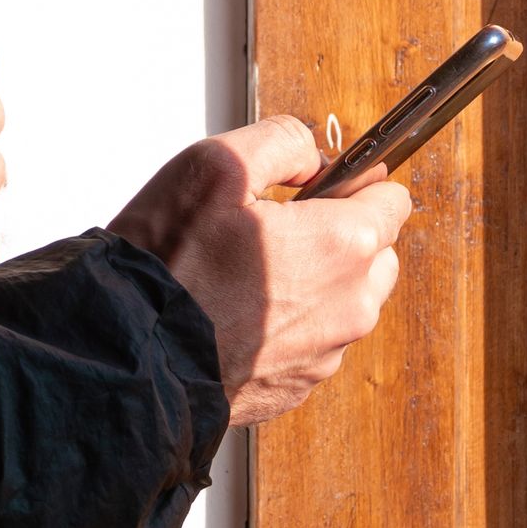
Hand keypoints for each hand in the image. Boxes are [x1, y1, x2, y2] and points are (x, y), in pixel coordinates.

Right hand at [105, 115, 410, 427]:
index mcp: (344, 245)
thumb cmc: (171, 262)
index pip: (391, 198)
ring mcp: (328, 353)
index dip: (352, 182)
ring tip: (247, 274)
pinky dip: (286, 324)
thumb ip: (282, 141)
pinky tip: (237, 312)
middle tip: (273, 229)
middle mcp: (351, 305)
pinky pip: (311, 341)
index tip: (315, 186)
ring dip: (314, 283)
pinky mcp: (299, 385)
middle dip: (337, 235)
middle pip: (375, 253)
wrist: (135, 354)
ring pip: (344, 301)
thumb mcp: (217, 164)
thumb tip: (312, 157)